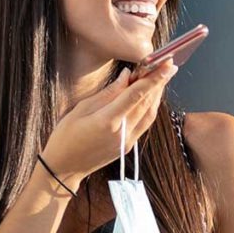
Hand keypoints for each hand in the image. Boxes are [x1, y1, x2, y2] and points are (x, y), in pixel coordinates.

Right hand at [39, 57, 178, 186]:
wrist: (64, 168)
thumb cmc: (66, 136)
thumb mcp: (81, 109)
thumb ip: (108, 93)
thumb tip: (127, 76)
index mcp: (108, 121)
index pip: (136, 95)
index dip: (153, 78)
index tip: (166, 64)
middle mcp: (123, 132)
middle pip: (147, 103)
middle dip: (160, 82)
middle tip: (168, 65)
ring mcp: (128, 141)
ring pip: (150, 114)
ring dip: (158, 94)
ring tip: (164, 77)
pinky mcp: (129, 146)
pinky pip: (145, 123)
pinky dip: (151, 107)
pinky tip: (151, 96)